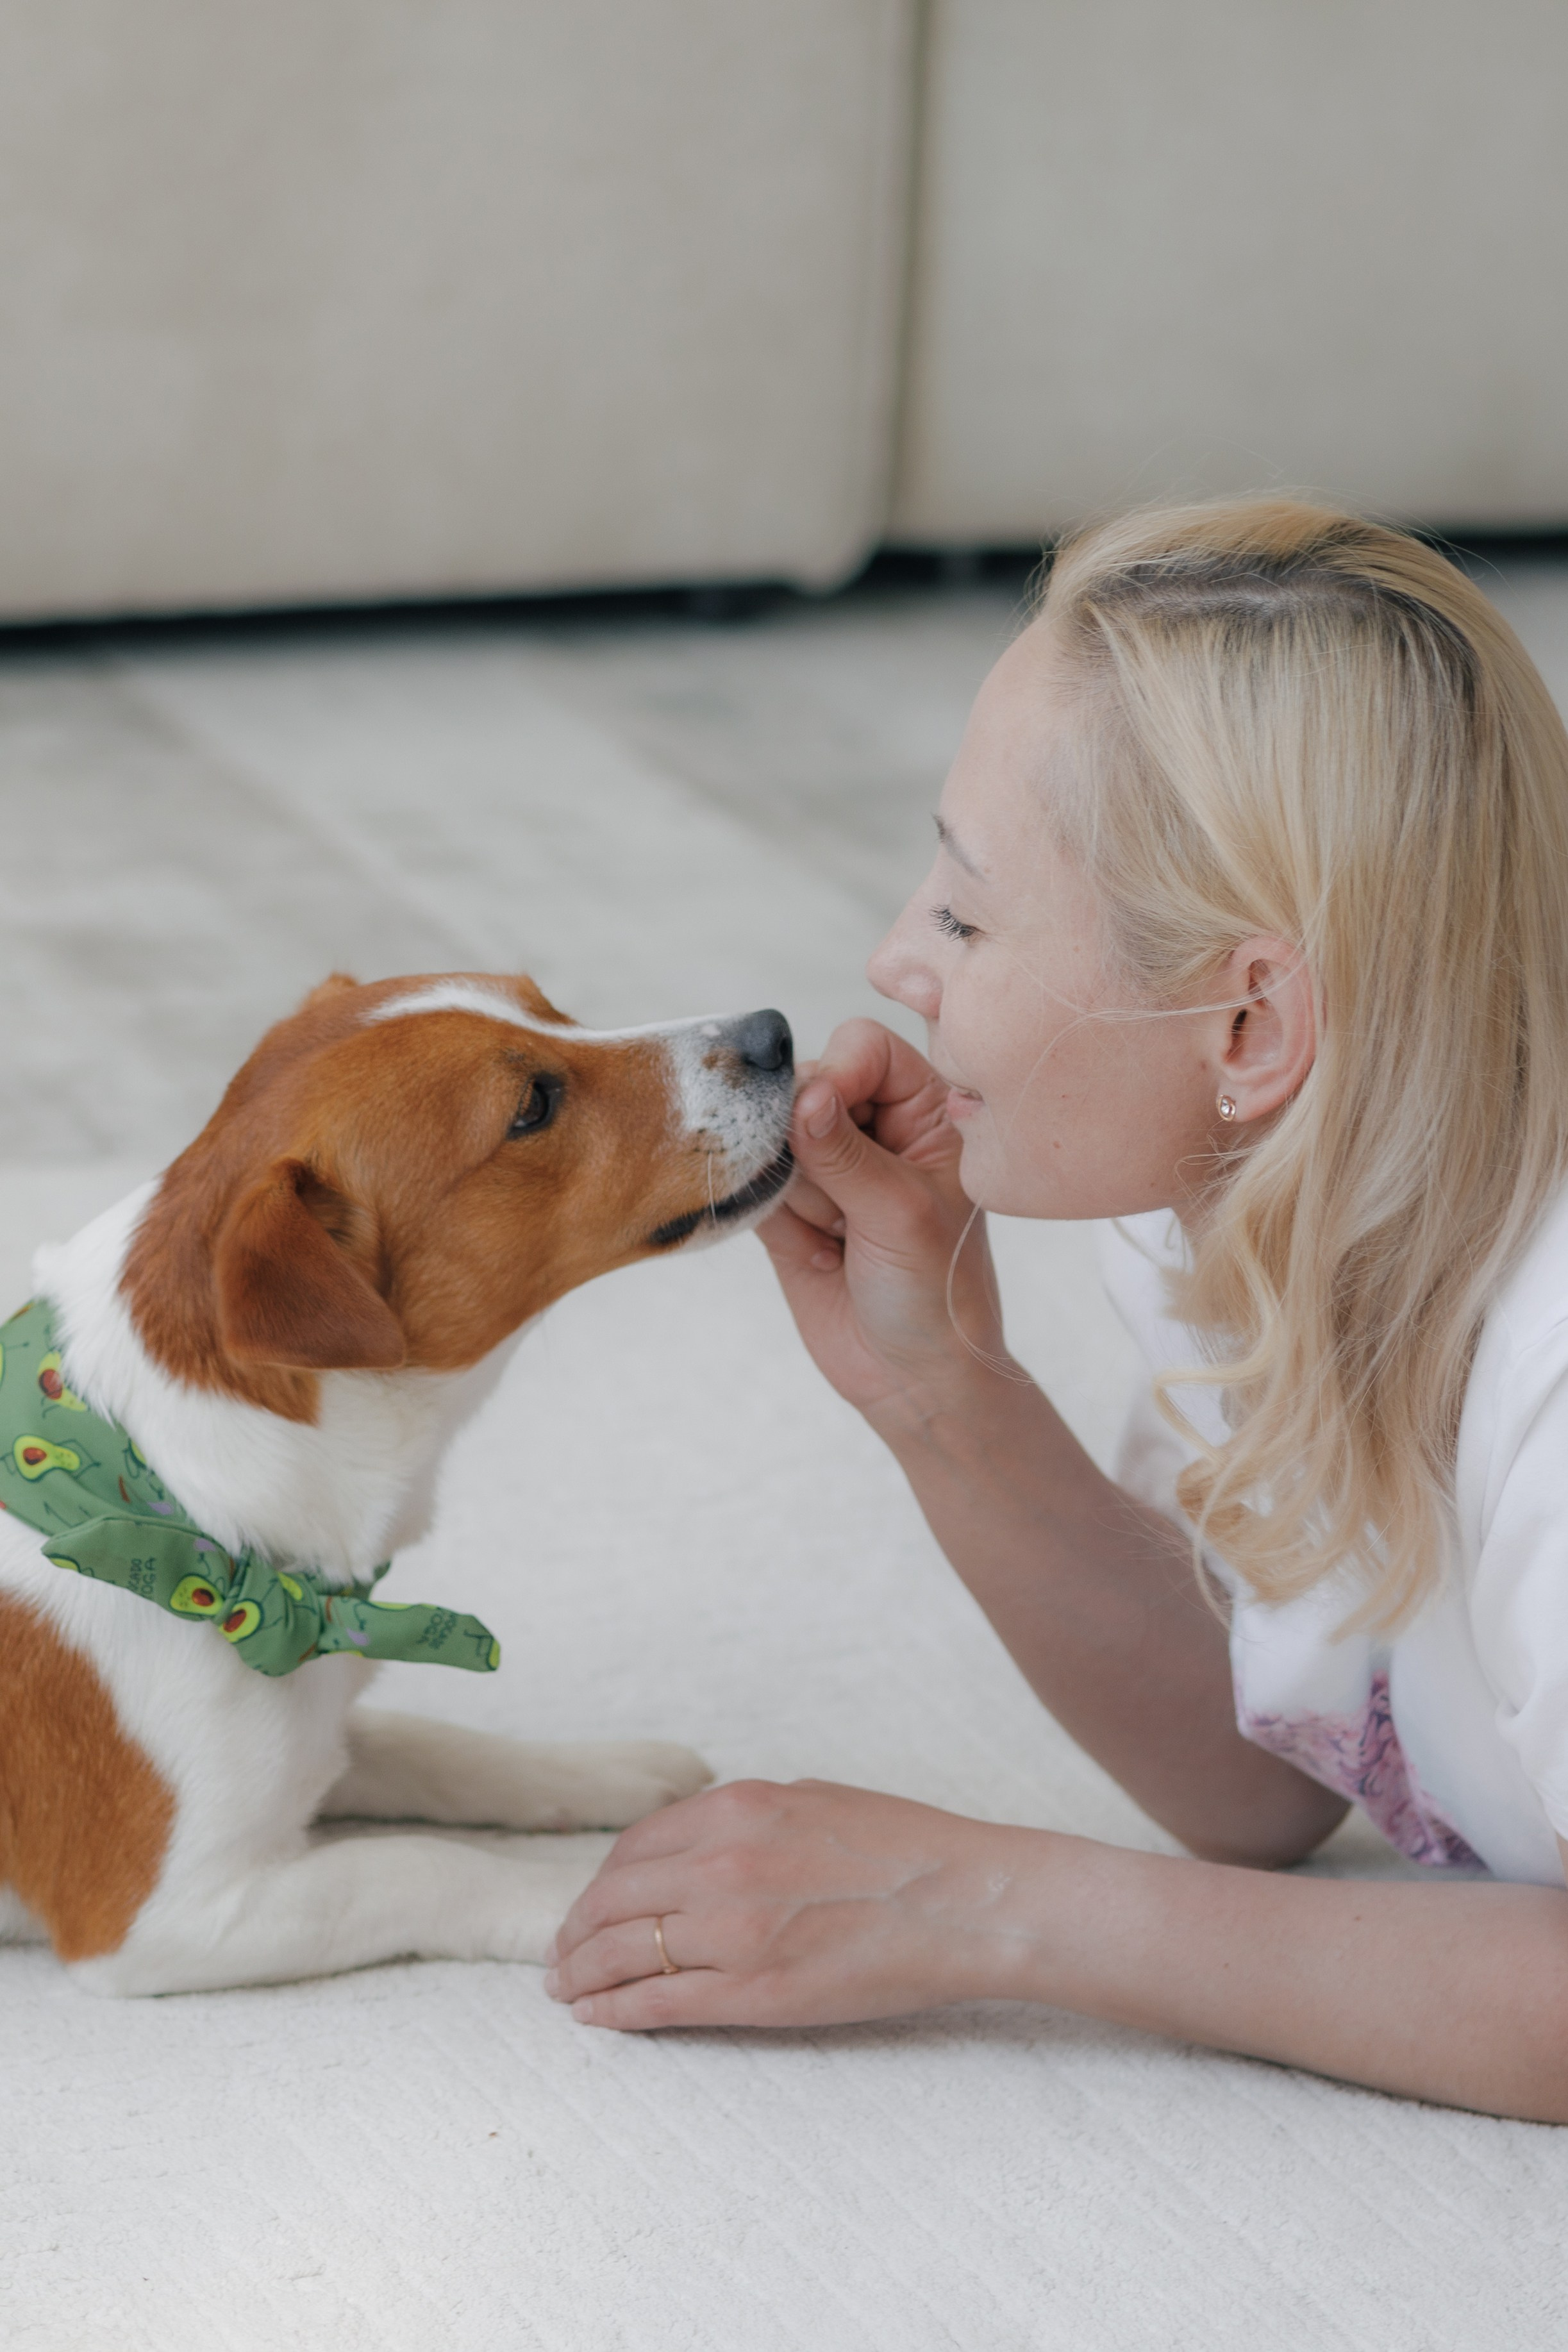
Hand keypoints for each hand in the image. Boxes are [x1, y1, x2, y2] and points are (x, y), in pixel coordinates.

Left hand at [543, 1778, 1050, 2029]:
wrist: (963, 1900)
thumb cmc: (903, 1847)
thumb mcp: (811, 1799)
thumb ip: (746, 1818)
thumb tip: (700, 1838)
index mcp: (737, 1808)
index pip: (634, 1848)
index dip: (601, 1882)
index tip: (588, 1904)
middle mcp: (723, 1861)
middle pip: (616, 1899)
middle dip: (576, 1931)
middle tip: (559, 1954)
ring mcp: (736, 1929)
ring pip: (628, 1952)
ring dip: (584, 1974)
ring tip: (566, 1990)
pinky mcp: (756, 1991)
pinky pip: (663, 2002)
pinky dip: (618, 2010)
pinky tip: (597, 2017)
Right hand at [759, 1020, 1013, 1425]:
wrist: (912, 1380)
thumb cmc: (937, 1294)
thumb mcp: (902, 1216)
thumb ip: (846, 1152)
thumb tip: (802, 1091)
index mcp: (928, 1109)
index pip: (863, 1047)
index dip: (836, 1074)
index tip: (822, 1117)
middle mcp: (876, 1125)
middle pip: (805, 1084)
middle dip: (810, 1146)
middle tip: (846, 1208)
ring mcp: (828, 1164)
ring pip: (771, 1138)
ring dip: (797, 1194)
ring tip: (840, 1239)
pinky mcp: (789, 1204)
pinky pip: (750, 1182)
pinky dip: (772, 1218)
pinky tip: (818, 1255)